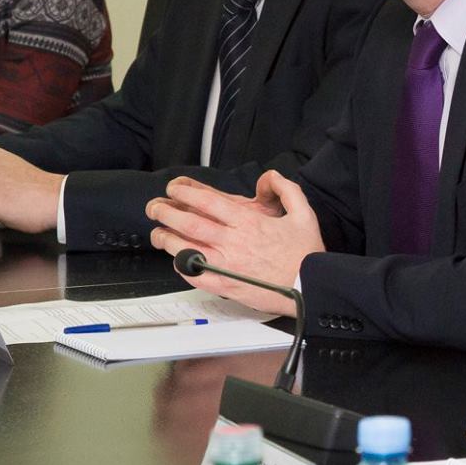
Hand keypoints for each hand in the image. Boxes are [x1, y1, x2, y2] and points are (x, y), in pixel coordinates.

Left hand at [147, 170, 323, 316]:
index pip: (208, 201)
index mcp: (248, 222)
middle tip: (155, 207)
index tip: (175, 189)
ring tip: (157, 233)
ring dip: (166, 239)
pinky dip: (181, 266)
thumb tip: (270, 177)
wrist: (310, 287)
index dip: (185, 193)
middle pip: (189, 223)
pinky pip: (194, 275)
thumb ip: (285, 189)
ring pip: (185, 248)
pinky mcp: (225, 285)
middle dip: (165, 212)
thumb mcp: (304, 213)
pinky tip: (177, 260)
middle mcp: (233, 241)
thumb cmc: (305, 254)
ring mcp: (226, 265)